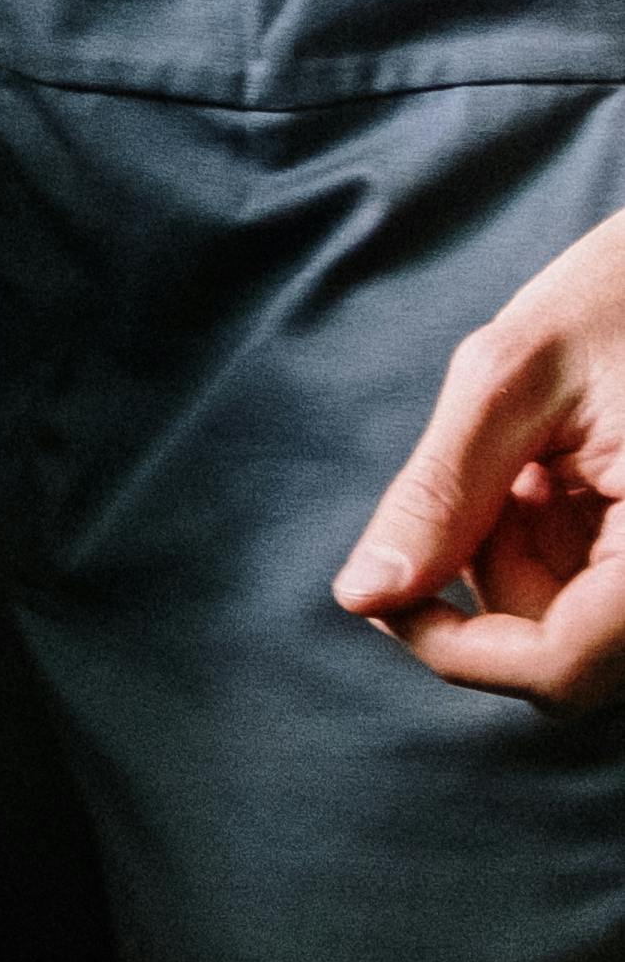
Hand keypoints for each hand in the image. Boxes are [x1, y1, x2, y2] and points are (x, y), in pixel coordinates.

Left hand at [334, 207, 624, 705]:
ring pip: (567, 628)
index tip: (382, 596)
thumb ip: (441, 492)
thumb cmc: (619, 296)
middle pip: (561, 656)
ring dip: (516, 558)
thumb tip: (362, 595)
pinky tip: (551, 473)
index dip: (455, 649)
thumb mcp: (511, 377)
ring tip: (532, 458)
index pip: (560, 665)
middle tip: (490, 473)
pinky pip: (587, 595)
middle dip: (489, 579)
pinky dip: (543, 544)